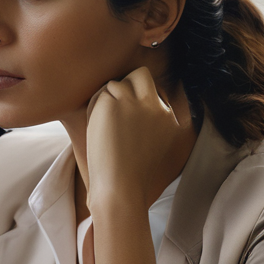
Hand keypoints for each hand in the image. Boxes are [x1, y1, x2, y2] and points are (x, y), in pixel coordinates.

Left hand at [84, 67, 188, 214]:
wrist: (121, 188)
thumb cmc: (130, 176)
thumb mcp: (150, 147)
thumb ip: (148, 124)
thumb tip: (130, 105)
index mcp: (169, 118)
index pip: (152, 92)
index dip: (134, 101)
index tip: (123, 120)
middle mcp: (157, 105)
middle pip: (140, 75)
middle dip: (125, 86)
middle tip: (111, 110)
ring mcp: (137, 100)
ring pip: (117, 84)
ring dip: (105, 101)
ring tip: (102, 127)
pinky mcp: (117, 99)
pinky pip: (101, 93)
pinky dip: (94, 107)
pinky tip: (96, 128)